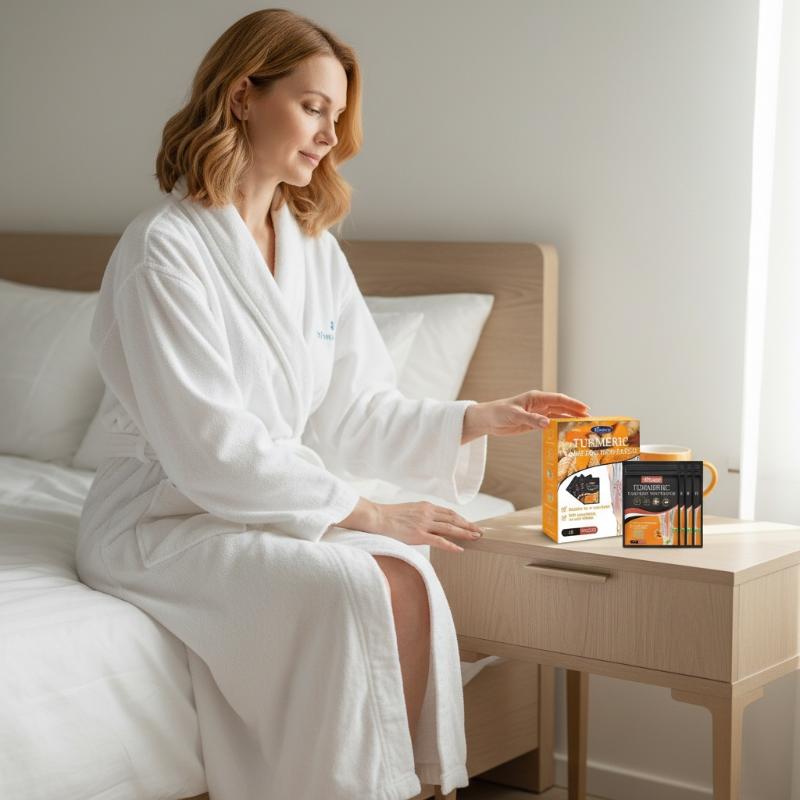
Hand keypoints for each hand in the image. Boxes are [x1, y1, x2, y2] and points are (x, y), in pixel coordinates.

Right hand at [374, 501, 481, 552]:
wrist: (376, 517)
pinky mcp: (419, 535)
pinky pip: (439, 541)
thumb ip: (421, 516)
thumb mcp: (409, 511)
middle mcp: (427, 513)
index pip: (448, 512)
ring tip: (476, 538)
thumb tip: (428, 525)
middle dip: (468, 525)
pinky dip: (451, 545)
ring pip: (450, 528)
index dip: (461, 518)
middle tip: (479, 530)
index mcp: (425, 506)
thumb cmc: (389, 516)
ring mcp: (424, 523)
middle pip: (453, 518)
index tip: (469, 524)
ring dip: (465, 533)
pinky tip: (459, 549)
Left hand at [462, 391, 589, 441]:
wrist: (488, 420)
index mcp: (536, 398)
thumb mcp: (515, 415)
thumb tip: (547, 423)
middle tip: (590, 420)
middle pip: (561, 407)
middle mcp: (539, 404)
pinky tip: (566, 433)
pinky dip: (559, 428)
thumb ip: (531, 419)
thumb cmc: (499, 412)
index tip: (586, 409)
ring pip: (557, 416)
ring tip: (582, 426)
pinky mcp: (534, 423)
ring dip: (569, 420)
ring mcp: (537, 413)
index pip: (558, 399)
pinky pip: (550, 424)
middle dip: (575, 412)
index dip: (573, 404)